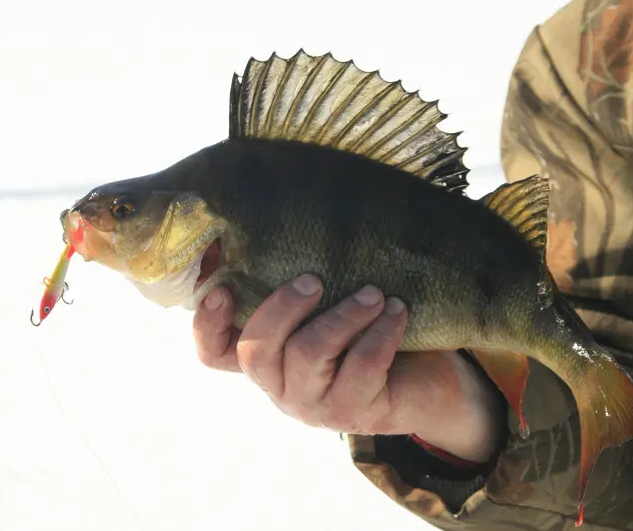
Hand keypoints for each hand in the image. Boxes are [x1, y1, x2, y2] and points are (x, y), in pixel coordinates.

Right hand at [193, 274, 501, 462]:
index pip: (215, 353)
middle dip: (281, 307)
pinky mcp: (353, 412)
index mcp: (267, 358)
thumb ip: (304, 286)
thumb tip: (282, 221)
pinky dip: (380, 332)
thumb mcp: (328, 307)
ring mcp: (314, 404)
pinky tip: (396, 311)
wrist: (425, 385)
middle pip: (255, 351)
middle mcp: (281, 385)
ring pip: (308, 354)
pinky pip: (360, 366)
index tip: (222, 286)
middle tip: (313, 280)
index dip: (207, 323)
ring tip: (374, 293)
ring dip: (343, 315)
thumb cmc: (368, 333)